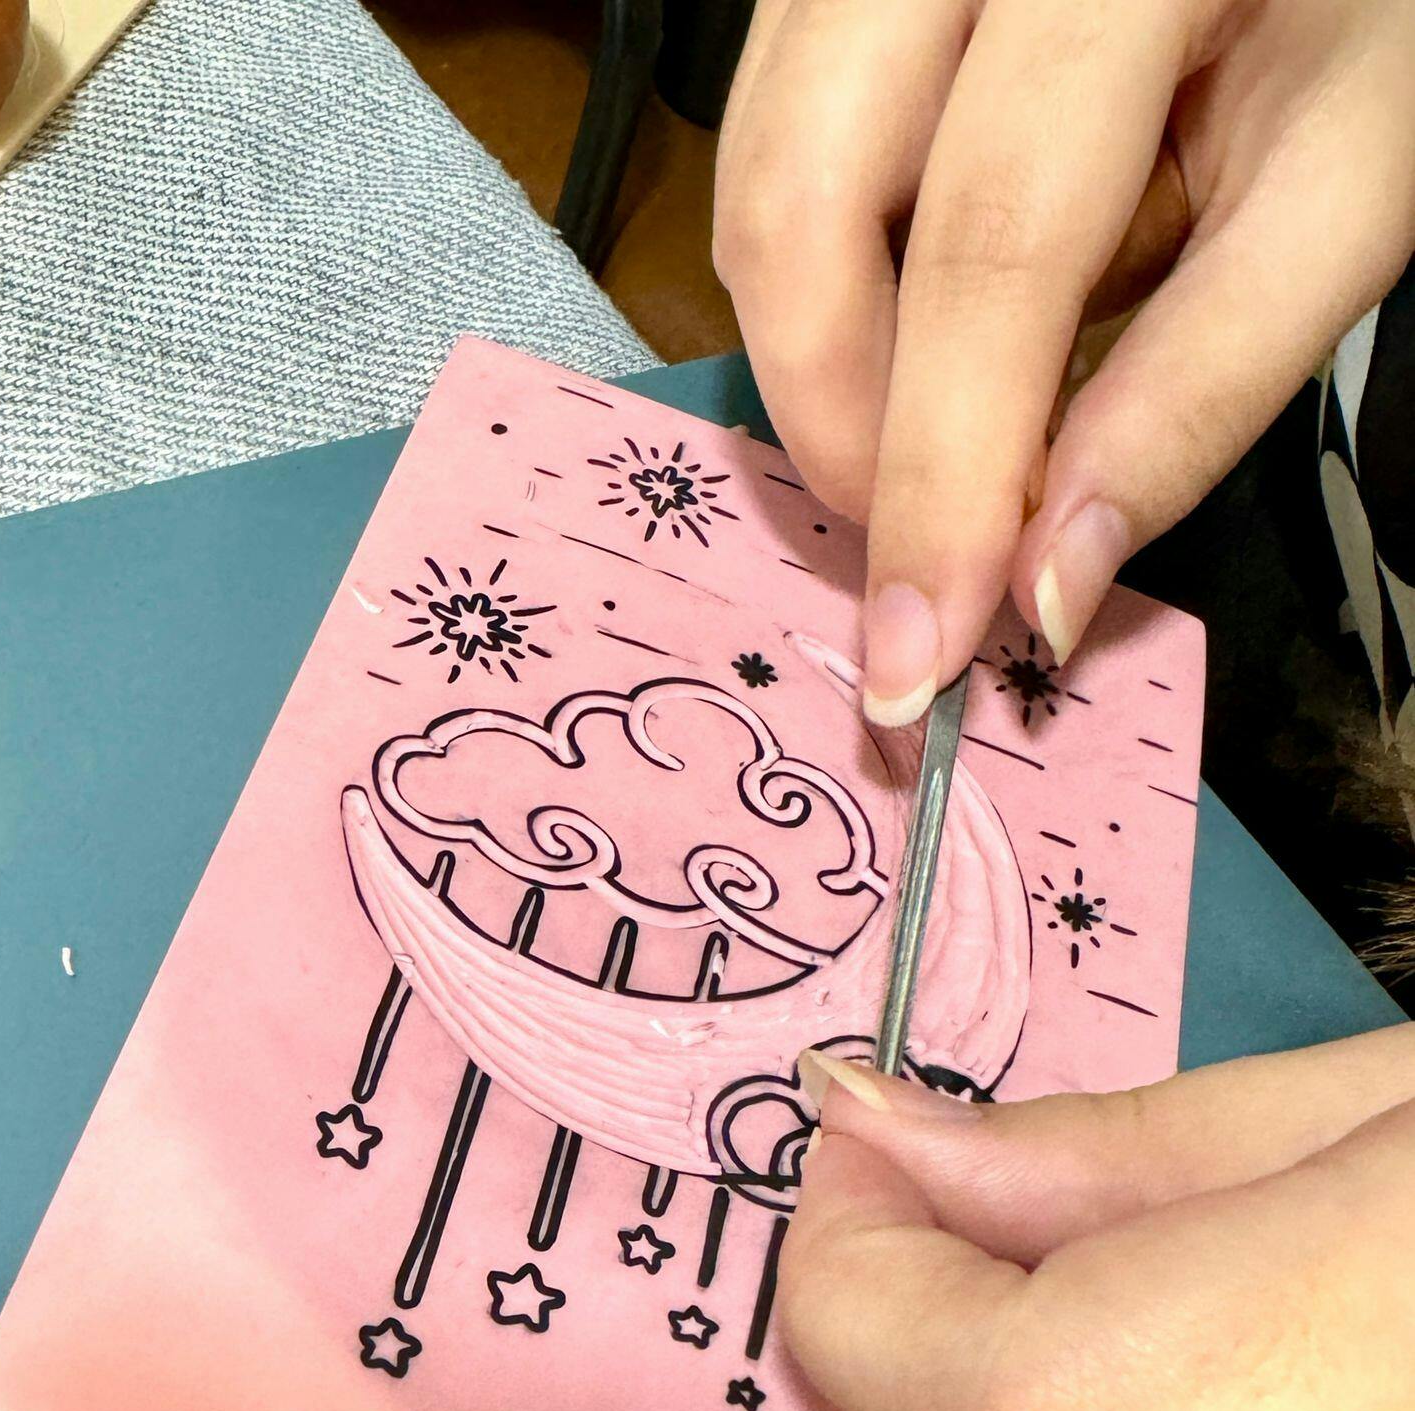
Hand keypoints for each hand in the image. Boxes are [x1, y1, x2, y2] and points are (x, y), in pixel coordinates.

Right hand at [714, 0, 1414, 723]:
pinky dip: (817, 285)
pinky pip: (762, 152)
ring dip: (824, 362)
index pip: (989, 248)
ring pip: (756, 185)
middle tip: (921, 547)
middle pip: (803, 205)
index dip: (942, 471)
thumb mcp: (1341, 196)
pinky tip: (918, 326)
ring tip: (945, 426)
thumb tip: (1045, 587)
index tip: (922, 648)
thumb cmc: (1354, 24)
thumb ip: (1200, 388)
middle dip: (842, 424)